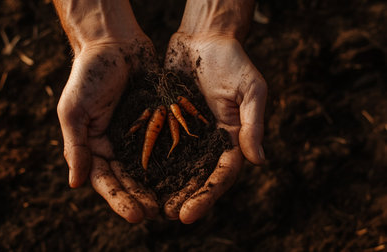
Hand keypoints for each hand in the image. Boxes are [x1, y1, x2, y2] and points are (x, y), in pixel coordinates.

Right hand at [53, 0, 158, 222]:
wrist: (114, 42)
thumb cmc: (88, 74)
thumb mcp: (74, 110)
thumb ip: (75, 146)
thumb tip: (75, 184)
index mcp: (94, 146)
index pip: (105, 180)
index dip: (119, 199)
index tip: (135, 215)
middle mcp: (116, 145)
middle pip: (128, 179)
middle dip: (140, 198)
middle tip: (156, 214)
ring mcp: (139, 135)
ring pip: (149, 168)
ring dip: (158, 187)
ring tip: (171, 205)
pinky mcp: (157, 123)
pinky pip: (166, 146)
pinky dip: (173, 162)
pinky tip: (185, 176)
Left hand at [163, 32, 266, 223]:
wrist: (204, 39)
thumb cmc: (233, 61)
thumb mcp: (250, 90)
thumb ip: (253, 124)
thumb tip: (259, 161)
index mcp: (231, 139)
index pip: (221, 175)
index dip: (207, 196)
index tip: (189, 214)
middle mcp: (208, 141)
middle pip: (197, 177)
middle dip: (183, 198)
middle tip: (165, 217)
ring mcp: (186, 133)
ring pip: (175, 166)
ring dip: (164, 187)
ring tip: (148, 206)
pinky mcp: (167, 121)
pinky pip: (157, 145)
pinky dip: (148, 162)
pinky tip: (135, 176)